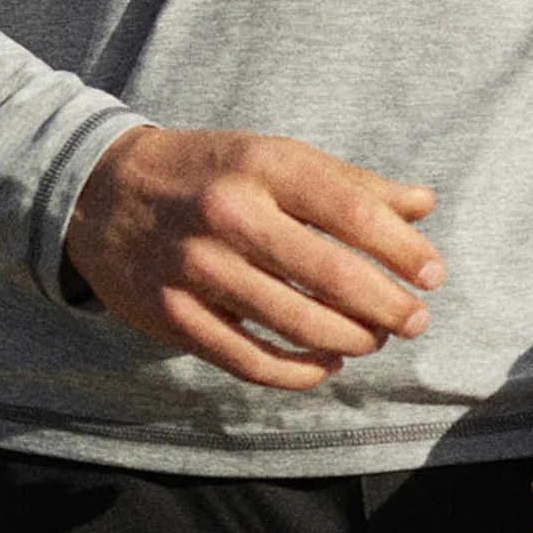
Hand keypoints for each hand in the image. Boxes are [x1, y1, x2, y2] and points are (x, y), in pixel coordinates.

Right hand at [64, 126, 444, 389]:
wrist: (99, 193)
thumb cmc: (207, 175)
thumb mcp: (272, 159)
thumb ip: (349, 185)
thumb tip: (423, 205)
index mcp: (262, 166)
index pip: (351, 211)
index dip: (402, 250)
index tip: (433, 276)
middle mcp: (229, 215)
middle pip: (330, 274)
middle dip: (386, 306)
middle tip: (414, 322)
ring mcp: (198, 270)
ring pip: (296, 323)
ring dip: (348, 341)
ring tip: (371, 341)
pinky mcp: (175, 316)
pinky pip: (250, 361)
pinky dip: (298, 372)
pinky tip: (325, 366)